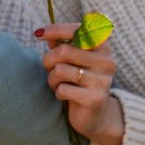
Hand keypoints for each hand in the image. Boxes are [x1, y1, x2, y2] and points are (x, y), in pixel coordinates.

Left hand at [37, 22, 123, 144]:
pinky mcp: (95, 99)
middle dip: (48, 60)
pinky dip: (58, 93)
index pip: (78, 30)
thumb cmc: (78, 81)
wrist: (94, 115)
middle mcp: (106, 61)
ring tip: (58, 84)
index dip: (56, 29)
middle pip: (64, 51)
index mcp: (102, 47)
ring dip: (52, 78)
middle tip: (49, 69)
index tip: (38, 33)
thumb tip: (43, 33)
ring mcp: (102, 81)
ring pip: (60, 70)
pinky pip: (62, 89)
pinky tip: (65, 96)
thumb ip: (59, 44)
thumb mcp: (70, 60)